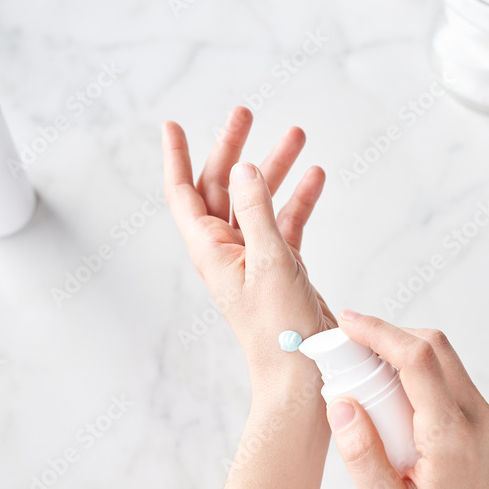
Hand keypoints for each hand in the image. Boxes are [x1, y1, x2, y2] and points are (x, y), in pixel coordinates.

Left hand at [162, 107, 335, 373]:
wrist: (302, 374)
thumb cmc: (280, 330)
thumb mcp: (271, 261)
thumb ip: (257, 211)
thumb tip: (244, 168)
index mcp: (211, 251)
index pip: (183, 194)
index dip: (176, 158)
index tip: (173, 125)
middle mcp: (227, 251)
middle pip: (222, 188)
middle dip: (234, 149)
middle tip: (246, 114)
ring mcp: (254, 257)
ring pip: (259, 201)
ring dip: (276, 169)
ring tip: (297, 136)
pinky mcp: (281, 266)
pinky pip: (286, 222)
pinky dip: (299, 199)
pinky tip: (316, 177)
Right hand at [325, 311, 488, 488]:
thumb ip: (361, 457)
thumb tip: (340, 405)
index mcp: (451, 437)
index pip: (418, 361)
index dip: (380, 332)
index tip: (347, 322)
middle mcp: (474, 417)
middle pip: (433, 345)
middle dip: (387, 335)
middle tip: (347, 348)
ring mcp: (481, 414)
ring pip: (441, 354)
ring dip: (401, 350)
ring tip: (363, 373)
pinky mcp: (479, 417)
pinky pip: (446, 373)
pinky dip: (413, 367)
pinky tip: (386, 392)